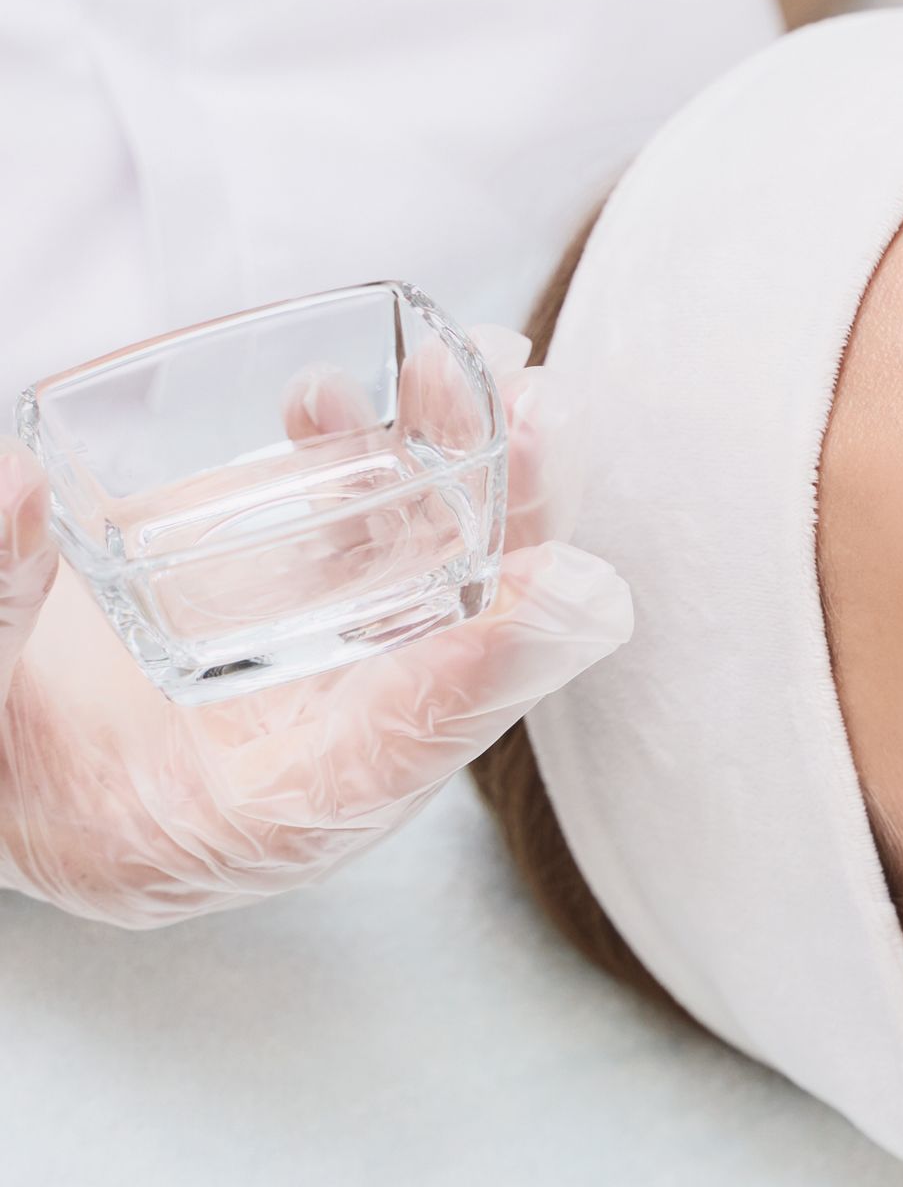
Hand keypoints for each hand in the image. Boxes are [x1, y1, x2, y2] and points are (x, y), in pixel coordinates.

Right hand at [0, 326, 630, 928]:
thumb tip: (17, 487)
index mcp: (254, 820)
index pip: (399, 755)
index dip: (485, 673)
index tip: (564, 591)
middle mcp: (318, 747)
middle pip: (460, 642)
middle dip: (512, 531)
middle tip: (536, 416)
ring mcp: (307, 667)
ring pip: (427, 569)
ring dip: (462, 468)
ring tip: (462, 366)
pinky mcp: (277, 600)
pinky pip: (357, 529)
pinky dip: (369, 456)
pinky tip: (334, 396)